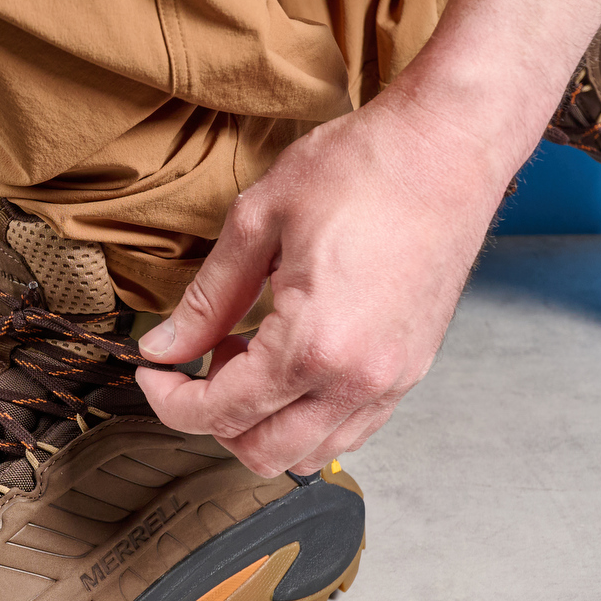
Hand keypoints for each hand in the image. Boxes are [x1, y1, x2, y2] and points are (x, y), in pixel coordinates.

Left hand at [134, 91, 514, 475]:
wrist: (448, 148)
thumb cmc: (364, 169)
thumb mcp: (259, 222)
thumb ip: (207, 299)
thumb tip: (166, 347)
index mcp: (314, 345)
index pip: (222, 413)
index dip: (171, 401)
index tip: (153, 374)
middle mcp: (359, 379)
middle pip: (264, 452)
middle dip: (213, 420)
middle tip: (197, 363)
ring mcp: (393, 380)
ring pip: (310, 452)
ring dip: (263, 422)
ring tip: (247, 356)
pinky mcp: (412, 370)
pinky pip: (350, 429)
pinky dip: (308, 416)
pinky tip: (290, 361)